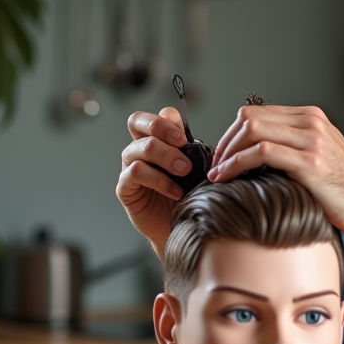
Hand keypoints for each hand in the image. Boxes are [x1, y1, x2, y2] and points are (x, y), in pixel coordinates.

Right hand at [116, 107, 190, 256]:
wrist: (180, 227)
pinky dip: (159, 180)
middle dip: (159, 126)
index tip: (186, 136)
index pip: (157, 116)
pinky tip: (176, 191)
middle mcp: (140, 149)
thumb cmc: (188, 196)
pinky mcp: (125, 187)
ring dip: (164, 156)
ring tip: (184, 171)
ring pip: (138, 148)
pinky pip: (135, 173)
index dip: (170, 120)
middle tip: (181, 142)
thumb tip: (218, 143)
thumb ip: (199, 154)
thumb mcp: (198, 171)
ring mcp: (129, 166)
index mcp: (158, 140)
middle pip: (136, 120)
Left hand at [208, 104, 343, 239]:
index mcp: (311, 118)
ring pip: (252, 130)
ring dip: (227, 153)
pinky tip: (227, 178)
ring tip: (217, 173)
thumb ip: (294, 147)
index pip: (258, 113)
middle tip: (215, 165)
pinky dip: (236, 164)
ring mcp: (312, 140)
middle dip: (225, 141)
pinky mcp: (310, 162)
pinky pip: (261, 153)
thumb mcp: (320, 156)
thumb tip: (256, 156)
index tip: (222, 154)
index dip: (233, 133)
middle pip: (250, 117)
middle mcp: (311, 123)